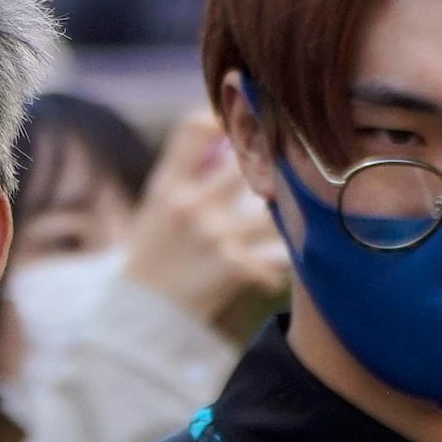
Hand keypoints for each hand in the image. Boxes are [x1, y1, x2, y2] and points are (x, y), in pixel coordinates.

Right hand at [121, 128, 291, 333]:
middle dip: (273, 160)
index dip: (222, 121)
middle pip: (245, 160)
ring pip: (274, 208)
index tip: (241, 129)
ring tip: (301, 219)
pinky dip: (280, 268)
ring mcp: (213, 235)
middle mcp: (190, 204)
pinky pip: (276, 258)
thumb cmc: (154, 260)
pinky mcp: (233, 267)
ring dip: (291, 214)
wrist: (140, 321)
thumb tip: (224, 139)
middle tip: (292, 166)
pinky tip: (275, 275)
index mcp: (167, 186)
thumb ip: (186, 177)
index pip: (193, 130)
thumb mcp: (155, 211)